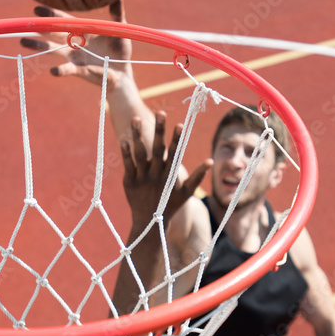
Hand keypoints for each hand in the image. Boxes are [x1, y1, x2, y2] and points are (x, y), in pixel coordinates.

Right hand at [20, 0, 131, 90]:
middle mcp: (74, 43)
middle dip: (40, 27)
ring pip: (53, 50)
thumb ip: (116, 13)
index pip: (63, 20)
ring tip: (23, 42)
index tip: (37, 9)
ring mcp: (74, 56)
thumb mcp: (119, 29)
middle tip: (24, 22)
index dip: (51, 14)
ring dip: (39, 46)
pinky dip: (61, 70)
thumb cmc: (120, 49)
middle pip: (53, 33)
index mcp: (82, 31)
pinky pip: (68, 69)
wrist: (123, 72)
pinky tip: (54, 71)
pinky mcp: (79, 70)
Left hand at [121, 112, 210, 228]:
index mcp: (170, 175)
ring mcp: (142, 178)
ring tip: (135, 118)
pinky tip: (124, 139)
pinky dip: (125, 153)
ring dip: (138, 135)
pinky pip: (127, 165)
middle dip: (159, 131)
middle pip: (158, 149)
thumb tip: (210, 161)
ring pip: (140, 154)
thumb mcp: (187, 193)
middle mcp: (156, 175)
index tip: (180, 123)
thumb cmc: (170, 205)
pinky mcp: (130, 182)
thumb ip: (197, 176)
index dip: (177, 138)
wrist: (150, 223)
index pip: (174, 153)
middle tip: (159, 112)